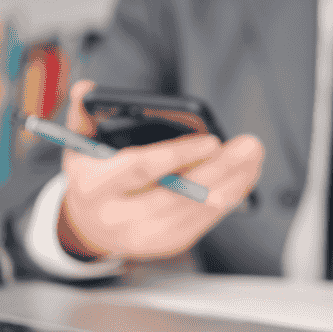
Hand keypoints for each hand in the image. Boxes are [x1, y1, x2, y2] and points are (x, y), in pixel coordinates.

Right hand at [57, 80, 264, 259]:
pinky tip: (244, 177)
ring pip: (198, 210)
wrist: (89, 226)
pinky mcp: (169, 243)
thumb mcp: (80, 147)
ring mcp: (147, 235)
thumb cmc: (92, 178)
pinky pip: (205, 220)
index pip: (140, 170)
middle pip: (178, 194)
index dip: (177, 155)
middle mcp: (120, 217)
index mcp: (95, 187)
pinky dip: (229, 197)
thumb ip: (83, 116)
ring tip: (253, 156)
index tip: (211, 140)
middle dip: (219, 169)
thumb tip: (86, 88)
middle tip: (248, 145)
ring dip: (232, 183)